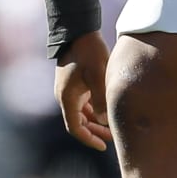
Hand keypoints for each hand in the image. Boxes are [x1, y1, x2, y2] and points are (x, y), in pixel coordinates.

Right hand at [54, 31, 112, 151]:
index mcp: (67, 98)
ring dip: (94, 122)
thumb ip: (101, 99)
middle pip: (78, 123)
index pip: (75, 128)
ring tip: (111, 127)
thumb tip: (105, 121)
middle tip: (111, 140)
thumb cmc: (89, 52)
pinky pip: (83, 103)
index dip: (89, 139)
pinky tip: (106, 110)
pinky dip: (93, 110)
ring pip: (81, 113)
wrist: (78, 31)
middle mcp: (65, 96)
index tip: (103, 146)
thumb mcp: (97, 75)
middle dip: (94, 133)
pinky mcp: (74, 82)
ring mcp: (68, 89)